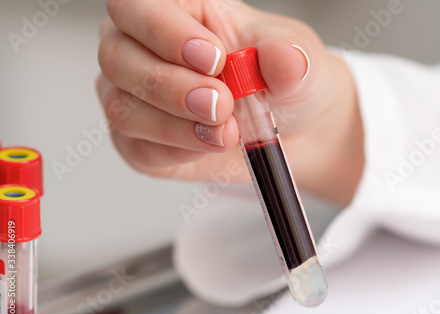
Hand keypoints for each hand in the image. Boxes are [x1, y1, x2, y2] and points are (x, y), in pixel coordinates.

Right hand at [97, 0, 363, 204]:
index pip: (138, 6)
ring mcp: (134, 95)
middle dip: (174, 88)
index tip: (214, 60)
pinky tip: (209, 144)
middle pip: (118, 58)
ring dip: (175, 126)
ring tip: (226, 132)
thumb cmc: (281, 82)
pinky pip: (139, 148)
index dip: (165, 31)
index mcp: (177, 11)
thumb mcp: (297, 62)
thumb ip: (288, 58)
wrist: (287, 128)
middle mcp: (142, 49)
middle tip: (222, 105)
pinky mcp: (138, 139)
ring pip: (123, 109)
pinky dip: (178, 151)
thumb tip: (284, 58)